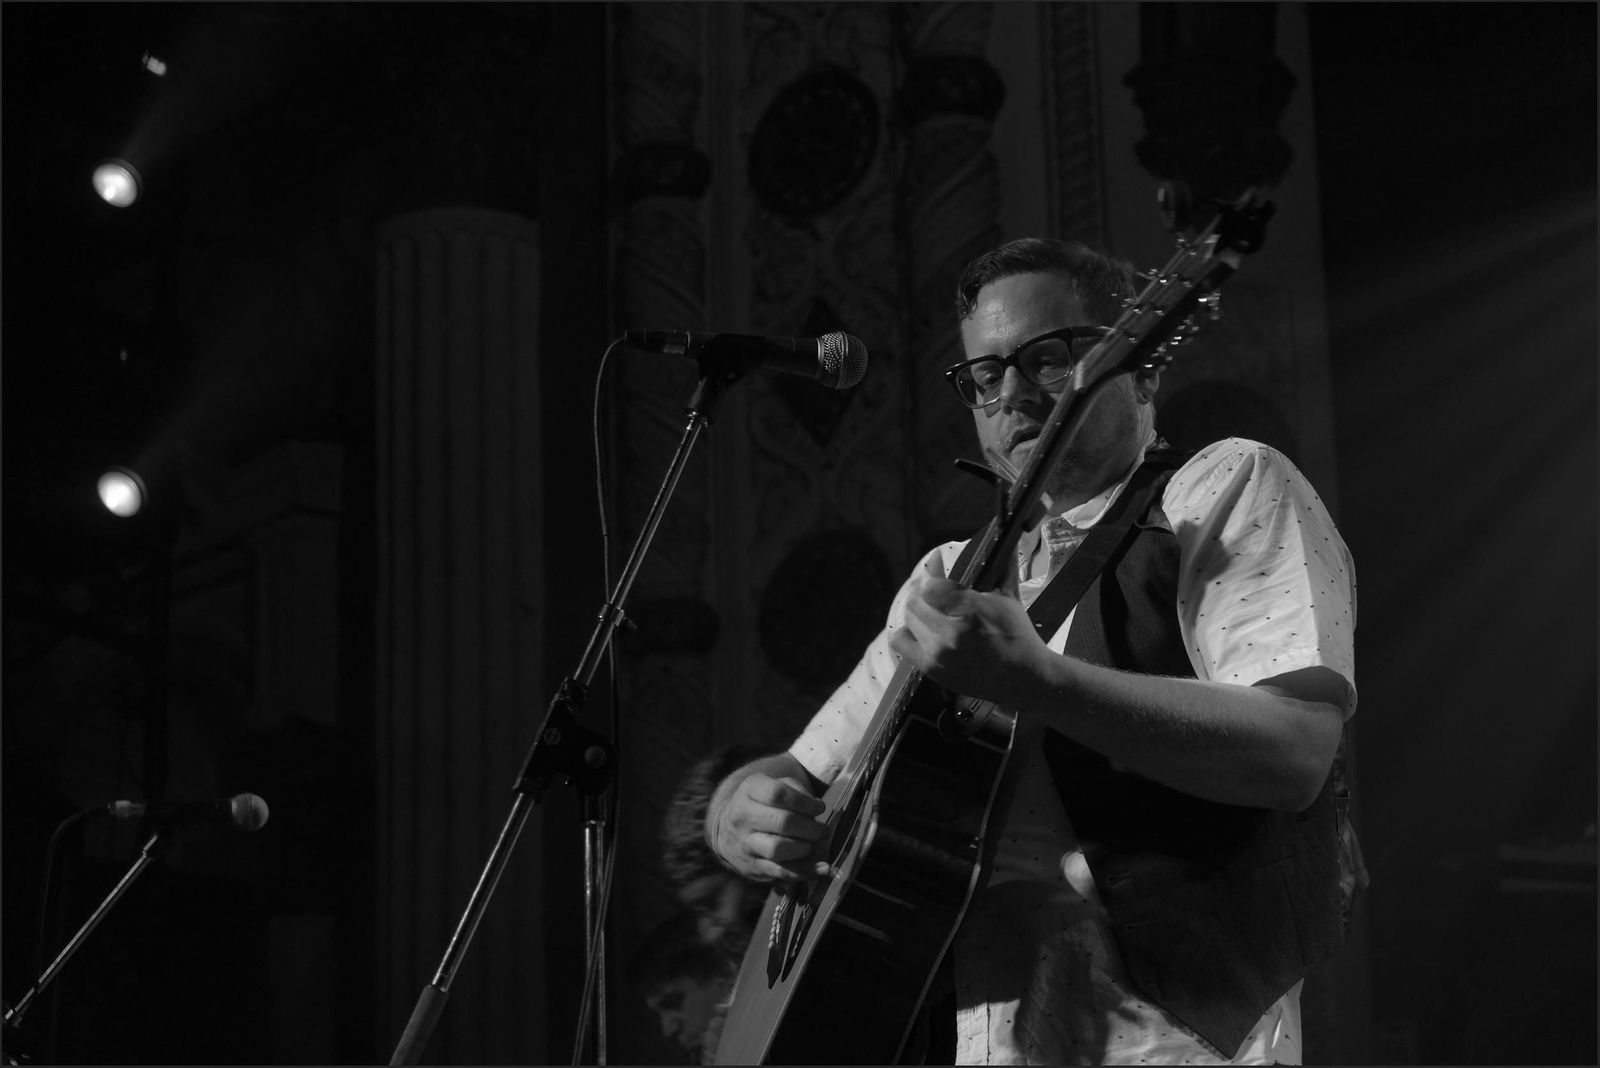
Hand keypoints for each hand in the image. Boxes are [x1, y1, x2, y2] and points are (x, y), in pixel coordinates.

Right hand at [706, 768, 829, 883]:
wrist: (727, 828)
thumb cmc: (761, 803)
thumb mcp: (773, 785)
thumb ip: (796, 790)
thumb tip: (816, 808)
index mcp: (750, 790)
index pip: (778, 794)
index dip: (804, 802)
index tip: (819, 808)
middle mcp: (743, 817)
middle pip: (782, 822)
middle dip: (810, 828)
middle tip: (823, 830)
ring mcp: (746, 844)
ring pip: (778, 849)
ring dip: (805, 848)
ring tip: (814, 844)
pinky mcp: (752, 867)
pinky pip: (780, 871)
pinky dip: (805, 871)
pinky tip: (822, 868)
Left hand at [889, 574, 1049, 706]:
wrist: (1022, 678)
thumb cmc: (1018, 636)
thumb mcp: (1011, 599)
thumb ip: (1003, 568)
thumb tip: (1007, 542)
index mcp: (971, 610)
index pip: (931, 584)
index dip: (930, 568)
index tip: (935, 559)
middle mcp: (951, 631)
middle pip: (915, 600)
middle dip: (921, 587)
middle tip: (929, 583)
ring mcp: (938, 652)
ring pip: (908, 618)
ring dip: (916, 608)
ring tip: (927, 604)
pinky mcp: (931, 668)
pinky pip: (900, 642)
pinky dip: (905, 630)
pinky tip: (918, 627)